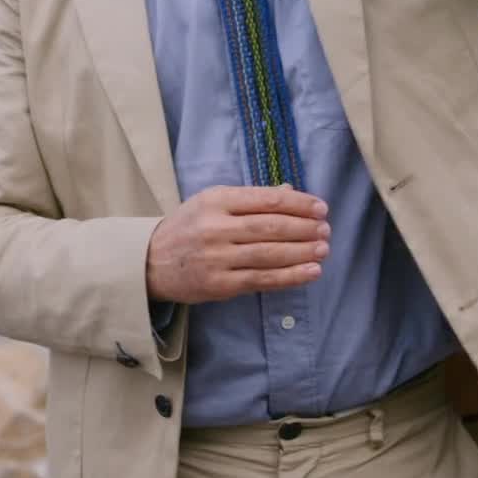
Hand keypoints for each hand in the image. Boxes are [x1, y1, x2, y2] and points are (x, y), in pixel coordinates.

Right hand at [146, 186, 330, 303]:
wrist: (151, 262)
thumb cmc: (188, 227)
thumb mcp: (212, 202)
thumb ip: (251, 198)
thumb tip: (291, 192)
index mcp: (216, 201)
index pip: (266, 200)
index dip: (298, 204)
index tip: (321, 208)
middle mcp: (215, 228)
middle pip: (270, 227)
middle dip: (304, 228)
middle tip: (326, 229)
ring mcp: (217, 258)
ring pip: (268, 254)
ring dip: (302, 252)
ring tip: (324, 249)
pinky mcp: (219, 285)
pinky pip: (261, 280)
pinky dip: (290, 276)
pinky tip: (310, 272)